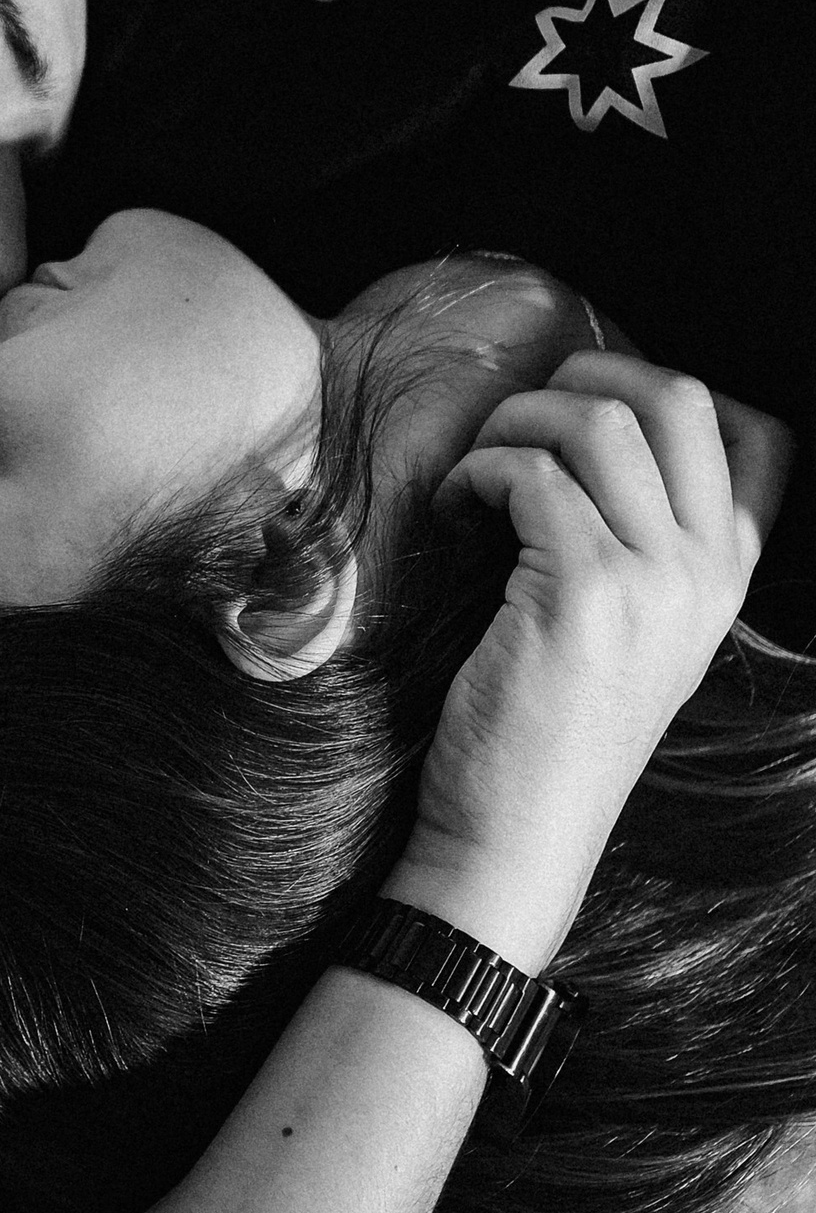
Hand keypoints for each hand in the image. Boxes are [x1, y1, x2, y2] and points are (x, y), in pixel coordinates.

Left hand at [389, 355, 792, 971]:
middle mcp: (707, 571)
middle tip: (520, 423)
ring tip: (477, 474)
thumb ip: (645, 545)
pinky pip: (525, 470)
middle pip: (680, 396)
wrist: (516, 835)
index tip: (588, 417)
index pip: (758, 435)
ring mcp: (653, 579)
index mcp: (729, 577)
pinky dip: (476, 471)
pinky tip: (454, 512)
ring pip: (596, 418)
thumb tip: (587, 424)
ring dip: (514, 422)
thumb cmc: (553, 728)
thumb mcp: (637, 632)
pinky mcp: (581, 590)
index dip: (664, 391)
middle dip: (586, 378)